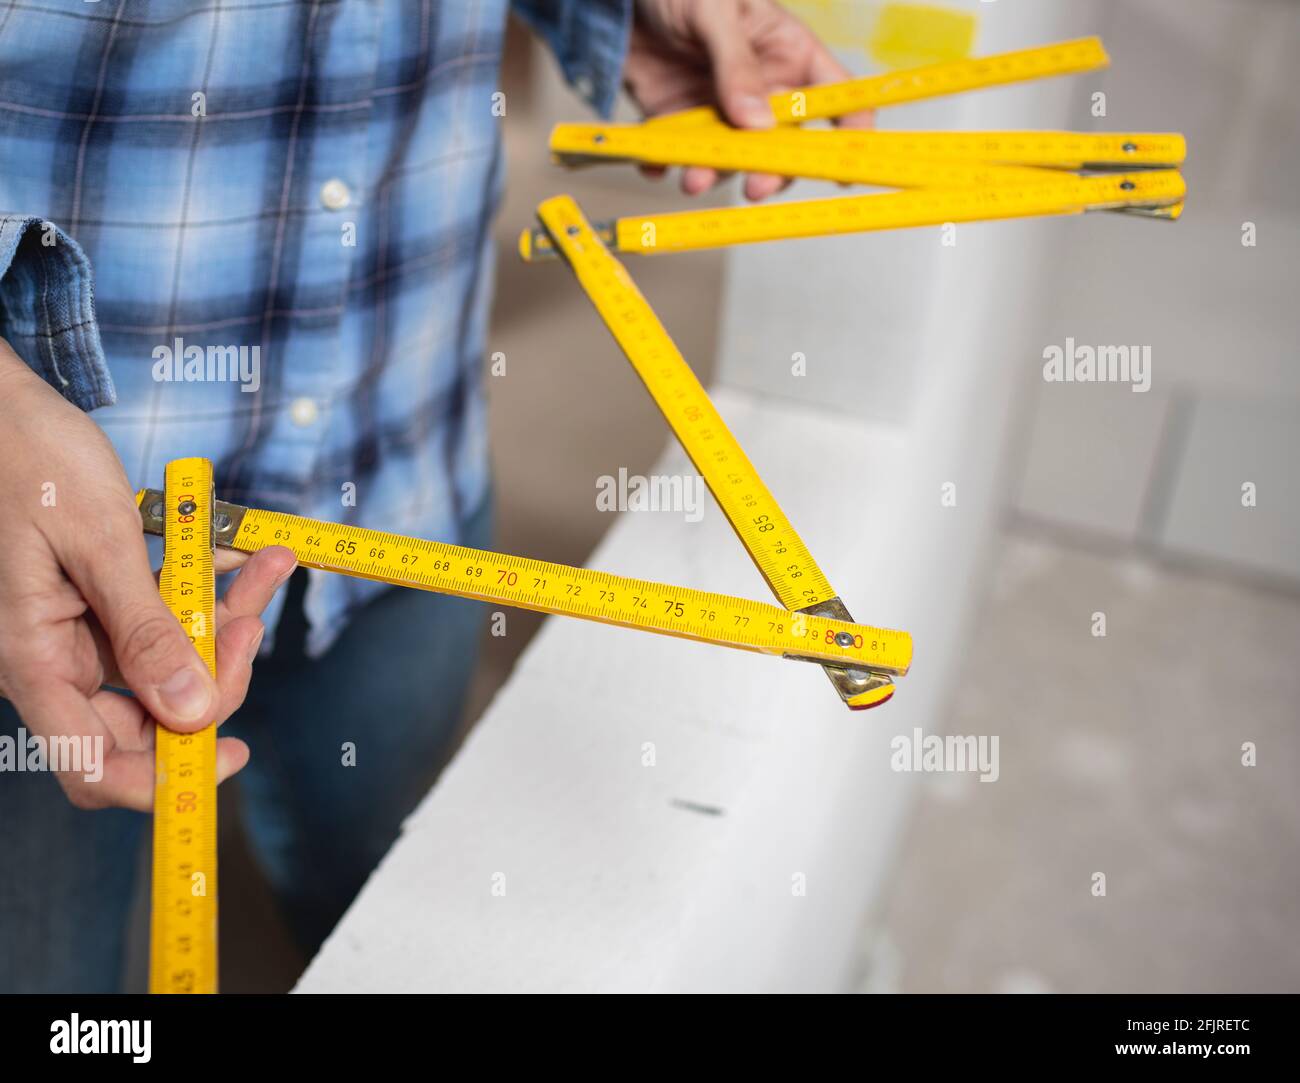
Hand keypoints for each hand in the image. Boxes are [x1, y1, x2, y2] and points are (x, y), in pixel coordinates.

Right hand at [0, 340, 295, 810]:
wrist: (0, 404)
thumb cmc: (28, 458)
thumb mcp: (97, 541)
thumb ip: (145, 629)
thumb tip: (193, 711)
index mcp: (34, 660)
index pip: (95, 765)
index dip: (164, 780)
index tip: (231, 753)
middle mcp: (52, 658)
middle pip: (146, 713)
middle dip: (214, 674)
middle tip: (255, 620)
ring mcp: (73, 631)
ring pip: (164, 656)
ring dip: (220, 620)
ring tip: (265, 564)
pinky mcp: (93, 599)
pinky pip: (157, 614)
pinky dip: (200, 586)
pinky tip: (237, 549)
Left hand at [624, 0, 873, 199]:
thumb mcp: (714, 12)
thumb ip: (736, 65)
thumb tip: (758, 122)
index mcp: (788, 55)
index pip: (835, 96)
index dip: (850, 131)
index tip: (843, 167)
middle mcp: (761, 91)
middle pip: (785, 145)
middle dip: (773, 171)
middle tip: (755, 185)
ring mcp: (722, 112)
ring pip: (732, 160)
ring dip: (715, 174)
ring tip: (694, 177)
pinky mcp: (681, 124)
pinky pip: (680, 157)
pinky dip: (669, 166)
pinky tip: (657, 163)